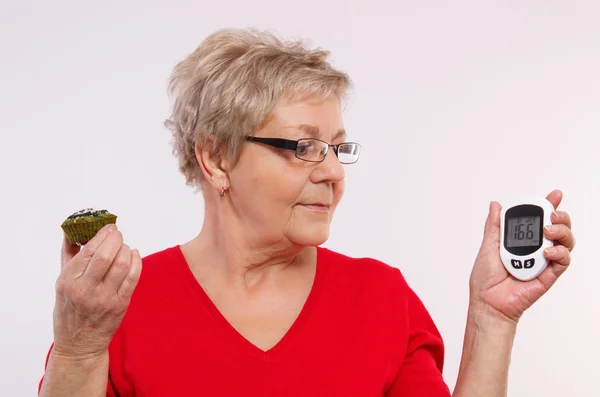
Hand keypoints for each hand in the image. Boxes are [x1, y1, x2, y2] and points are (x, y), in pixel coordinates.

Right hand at [52, 224, 141, 357]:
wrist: (79, 344)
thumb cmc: (69, 309)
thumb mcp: (61, 282)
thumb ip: (68, 254)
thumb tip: (72, 229)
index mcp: (68, 281)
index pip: (88, 250)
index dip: (102, 235)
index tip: (109, 227)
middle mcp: (86, 289)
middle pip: (107, 255)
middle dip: (116, 239)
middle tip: (117, 233)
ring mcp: (105, 298)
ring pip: (122, 264)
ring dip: (126, 249)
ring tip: (124, 246)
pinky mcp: (120, 304)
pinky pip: (133, 277)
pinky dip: (136, 261)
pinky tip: (134, 255)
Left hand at [469, 189, 574, 323]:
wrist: (487, 301)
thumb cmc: (486, 278)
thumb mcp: (488, 245)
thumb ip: (495, 226)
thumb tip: (496, 205)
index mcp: (521, 240)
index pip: (540, 219)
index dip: (549, 206)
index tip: (554, 195)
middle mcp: (535, 249)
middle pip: (559, 228)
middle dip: (561, 216)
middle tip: (552, 214)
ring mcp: (544, 262)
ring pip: (566, 242)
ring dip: (562, 232)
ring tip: (549, 230)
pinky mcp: (549, 275)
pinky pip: (563, 261)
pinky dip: (560, 253)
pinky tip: (549, 251)